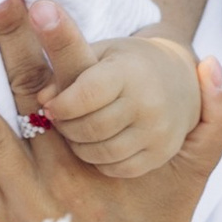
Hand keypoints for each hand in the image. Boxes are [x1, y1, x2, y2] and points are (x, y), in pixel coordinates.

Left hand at [33, 8, 201, 179]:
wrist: (180, 81)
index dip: (62, 105)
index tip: (49, 107)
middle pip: (91, 128)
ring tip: (75, 133)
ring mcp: (158, 131)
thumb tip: (42, 99)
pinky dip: (100, 161)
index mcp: (130, 71)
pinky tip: (96, 145)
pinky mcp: (161, 153)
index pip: (87, 94)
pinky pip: (118, 168)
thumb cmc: (127, 64)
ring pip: (102, 152)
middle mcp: (148, 103)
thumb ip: (68, 69)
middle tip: (59, 121)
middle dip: (66, 127)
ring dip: (79, 146)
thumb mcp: (100, 53)